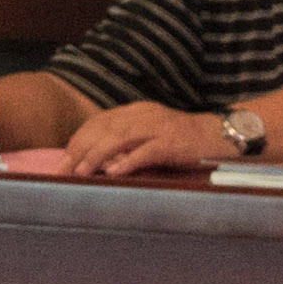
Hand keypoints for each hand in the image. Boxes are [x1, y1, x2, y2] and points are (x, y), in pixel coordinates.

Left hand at [62, 100, 238, 177]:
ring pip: (120, 138)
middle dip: (80, 151)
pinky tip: (115, 173)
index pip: (99, 122)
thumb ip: (126, 142)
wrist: (220, 134)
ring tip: (82, 173)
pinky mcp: (173, 143)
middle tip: (63, 171)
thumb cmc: (182, 139)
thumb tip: (99, 161)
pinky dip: (128, 161)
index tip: (62, 161)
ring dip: (97, 156)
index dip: (78, 141)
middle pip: (104, 129)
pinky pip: (146, 151)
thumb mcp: (150, 133)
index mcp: (136, 110)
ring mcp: (159, 127)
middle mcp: (144, 115)